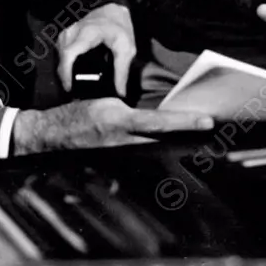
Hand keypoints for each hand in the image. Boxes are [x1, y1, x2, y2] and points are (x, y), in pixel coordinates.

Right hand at [11, 98, 213, 154]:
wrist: (52, 136)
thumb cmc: (77, 114)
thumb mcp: (105, 103)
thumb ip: (129, 112)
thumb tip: (155, 119)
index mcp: (120, 122)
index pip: (160, 122)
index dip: (185, 122)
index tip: (207, 120)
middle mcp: (123, 142)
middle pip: (166, 141)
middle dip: (189, 138)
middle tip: (213, 134)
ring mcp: (120, 156)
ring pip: (158, 151)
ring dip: (177, 146)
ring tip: (200, 141)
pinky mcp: (117, 163)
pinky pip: (144, 157)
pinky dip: (160, 152)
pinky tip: (173, 149)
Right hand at [57, 4, 134, 95]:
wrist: (112, 9)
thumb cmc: (119, 28)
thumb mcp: (126, 48)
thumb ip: (122, 71)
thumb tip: (120, 93)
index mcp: (87, 34)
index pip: (69, 54)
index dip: (66, 73)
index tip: (69, 88)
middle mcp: (72, 32)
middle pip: (61, 57)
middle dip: (64, 76)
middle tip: (73, 92)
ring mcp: (67, 32)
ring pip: (59, 55)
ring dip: (64, 70)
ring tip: (72, 84)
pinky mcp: (66, 35)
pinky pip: (60, 52)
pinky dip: (65, 64)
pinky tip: (72, 73)